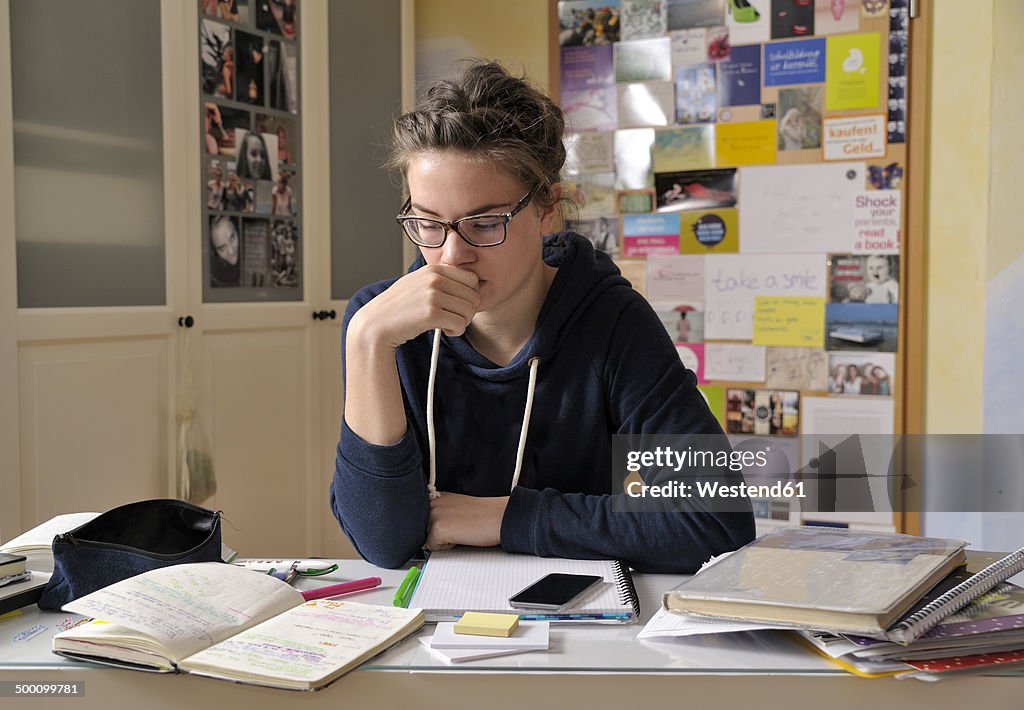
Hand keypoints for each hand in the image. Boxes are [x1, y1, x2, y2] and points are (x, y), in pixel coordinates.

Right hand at [349, 265, 479, 350]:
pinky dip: (456, 331)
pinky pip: (460, 324)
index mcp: (433, 269)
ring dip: (462, 322)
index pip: (471, 279)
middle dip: (467, 311)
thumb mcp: (418, 283)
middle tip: (453, 318)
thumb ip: (440, 280)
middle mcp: (434, 279)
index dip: (469, 295)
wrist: (376, 324)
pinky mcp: (431, 313)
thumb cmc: (397, 307)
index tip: (458, 305)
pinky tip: (444, 331)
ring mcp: (433, 295)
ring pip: (469, 311)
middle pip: (474, 296)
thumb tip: (470, 284)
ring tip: (447, 325)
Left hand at [426, 493, 507, 550]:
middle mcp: (433, 502)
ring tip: (461, 531)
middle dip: (437, 534)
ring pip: (426, 539)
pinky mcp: (438, 528)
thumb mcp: (458, 508)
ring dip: (442, 540)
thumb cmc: (485, 515)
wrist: (500, 516)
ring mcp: (434, 514)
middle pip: (422, 530)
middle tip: (459, 528)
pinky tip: (462, 536)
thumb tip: (429, 530)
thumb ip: (442, 513)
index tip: (451, 525)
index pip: (422, 519)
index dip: (436, 527)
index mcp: (437, 496)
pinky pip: (433, 548)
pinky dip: (447, 547)